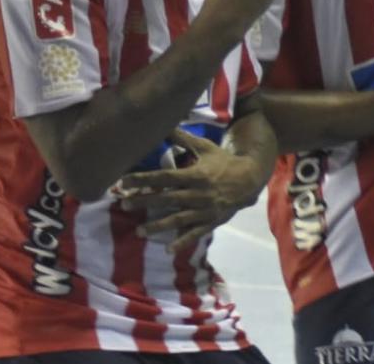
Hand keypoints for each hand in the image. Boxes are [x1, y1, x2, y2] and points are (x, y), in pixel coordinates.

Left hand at [117, 130, 268, 252]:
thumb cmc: (223, 161)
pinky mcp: (211, 221)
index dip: (144, 179)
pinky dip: (183, 242)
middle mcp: (199, 193)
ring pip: (178, 219)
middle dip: (145, 201)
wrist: (250, 179)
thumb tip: (164, 124)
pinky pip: (196, 233)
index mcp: (196, 174)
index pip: (165, 177)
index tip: (124, 181)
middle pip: (167, 198)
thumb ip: (183, 138)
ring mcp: (205, 210)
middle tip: (123, 203)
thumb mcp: (205, 147)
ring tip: (139, 231)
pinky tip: (168, 249)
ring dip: (158, 226)